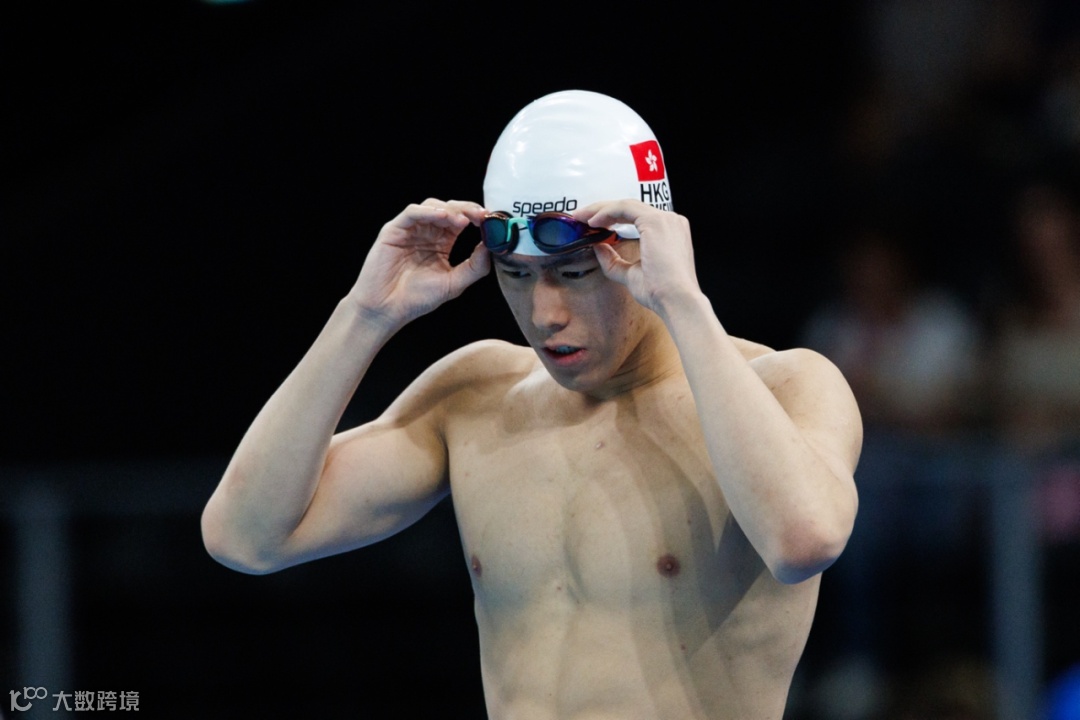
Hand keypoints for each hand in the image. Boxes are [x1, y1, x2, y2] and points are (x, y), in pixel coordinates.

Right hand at [349, 199, 490, 330]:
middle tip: (480, 215)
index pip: (460, 220)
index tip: (490, 220)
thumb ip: (475, 267)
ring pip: (431, 206)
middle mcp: (426, 232)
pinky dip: (428, 212)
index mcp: (441, 242)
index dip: (475, 217)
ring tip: (462, 220)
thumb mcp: (454, 284)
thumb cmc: (416, 299)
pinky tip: (442, 217)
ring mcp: (410, 230)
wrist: (388, 310)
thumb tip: (492, 247)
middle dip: (466, 209)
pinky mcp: (394, 230)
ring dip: (449, 209)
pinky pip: (412, 213)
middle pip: (448, 208)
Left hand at [575, 200, 700, 313]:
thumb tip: (598, 247)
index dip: (612, 217)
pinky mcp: (655, 221)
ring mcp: (664, 219)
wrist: (676, 300)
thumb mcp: (631, 274)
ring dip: (601, 209)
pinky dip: (606, 212)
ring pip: (626, 205)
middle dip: (602, 210)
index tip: (592, 224)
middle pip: (630, 208)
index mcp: (669, 232)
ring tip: (580, 217)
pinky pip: (624, 209)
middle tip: (580, 216)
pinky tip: (592, 221)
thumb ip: (614, 260)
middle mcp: (669, 221)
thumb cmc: (660, 292)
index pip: (636, 216)